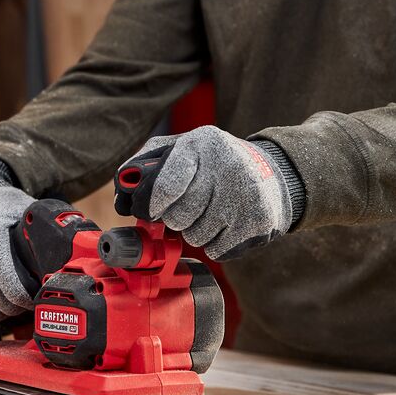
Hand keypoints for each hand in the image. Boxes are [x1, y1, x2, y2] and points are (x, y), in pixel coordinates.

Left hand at [134, 126, 301, 260]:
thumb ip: (149, 165)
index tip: (151, 210)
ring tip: (210, 213)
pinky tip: (227, 224)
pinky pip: (217, 250)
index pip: (165, 186)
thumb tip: (122, 199)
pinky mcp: (258, 221)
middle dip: (176, 219)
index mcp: (201, 144)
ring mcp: (244, 195)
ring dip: (196, 232)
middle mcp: (225, 167)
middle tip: (187, 209)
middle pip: (178, 217)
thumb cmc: (214, 163)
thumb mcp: (185, 148)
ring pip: (196, 237)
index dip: (152, 205)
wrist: (273, 174)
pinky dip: (216, 244)